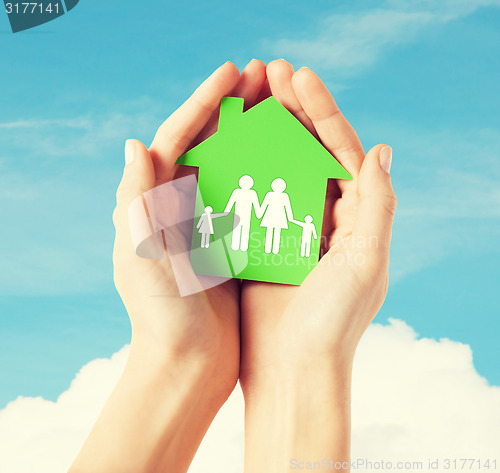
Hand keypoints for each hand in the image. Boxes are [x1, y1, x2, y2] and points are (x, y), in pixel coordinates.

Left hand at [113, 60, 267, 391]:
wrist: (186, 365)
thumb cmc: (162, 318)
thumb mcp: (143, 257)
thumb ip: (136, 203)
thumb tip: (134, 143)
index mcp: (151, 204)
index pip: (176, 138)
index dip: (203, 102)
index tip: (233, 73)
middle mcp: (177, 207)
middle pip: (207, 143)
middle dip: (234, 108)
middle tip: (264, 77)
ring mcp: (206, 223)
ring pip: (232, 165)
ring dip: (255, 134)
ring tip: (281, 106)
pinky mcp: (229, 242)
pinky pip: (251, 197)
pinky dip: (268, 175)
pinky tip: (292, 158)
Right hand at [239, 59, 396, 469]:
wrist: (292, 371)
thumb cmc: (332, 324)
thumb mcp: (365, 263)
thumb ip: (378, 206)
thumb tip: (381, 150)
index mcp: (356, 218)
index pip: (341, 149)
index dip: (322, 110)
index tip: (297, 77)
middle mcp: (327, 218)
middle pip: (309, 151)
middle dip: (292, 110)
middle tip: (267, 72)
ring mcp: (292, 228)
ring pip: (279, 168)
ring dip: (264, 132)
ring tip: (246, 98)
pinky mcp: (264, 242)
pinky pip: (253, 196)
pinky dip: (242, 169)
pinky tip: (226, 145)